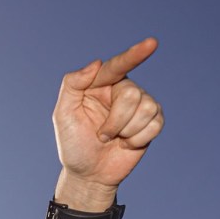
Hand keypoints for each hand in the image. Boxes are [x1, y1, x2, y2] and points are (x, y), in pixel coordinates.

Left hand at [53, 38, 164, 208]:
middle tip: (101, 135)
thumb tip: (96, 63)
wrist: (89, 175)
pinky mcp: (152, 122)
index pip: (118, 65)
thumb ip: (72, 85)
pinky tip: (127, 144)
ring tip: (113, 139)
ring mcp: (140, 105)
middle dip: (115, 121)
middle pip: (131, 94)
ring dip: (126, 131)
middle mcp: (121, 91)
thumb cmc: (73, 144)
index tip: (151, 44)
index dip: (134, 54)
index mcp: (100, 85)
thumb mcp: (63, 115)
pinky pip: (155, 124)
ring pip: (146, 108)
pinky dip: (138, 139)